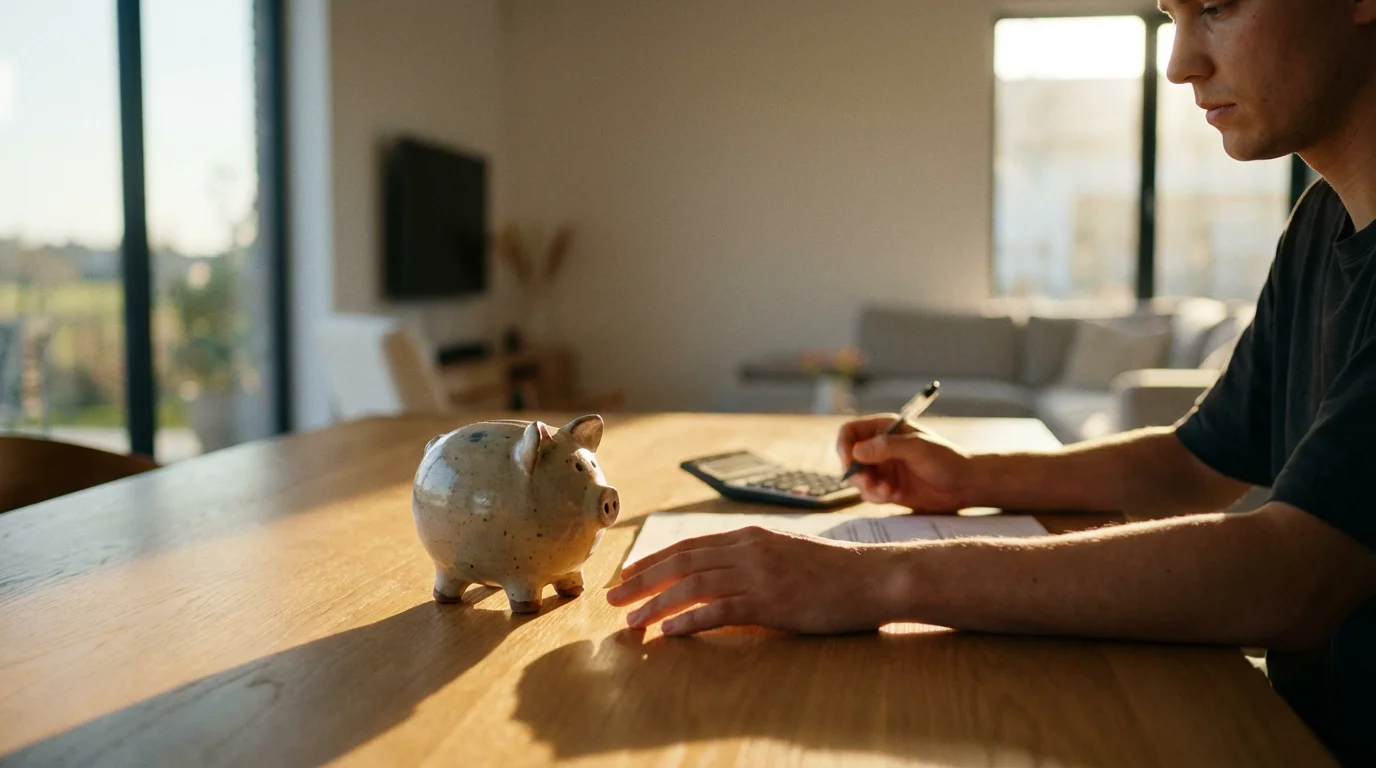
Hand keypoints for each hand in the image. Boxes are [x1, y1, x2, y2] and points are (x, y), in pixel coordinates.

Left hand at [606, 526, 903, 634]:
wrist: (874, 576)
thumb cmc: (835, 571)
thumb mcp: (786, 554)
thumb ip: (753, 559)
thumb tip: (720, 574)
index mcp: (750, 535)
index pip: (689, 544)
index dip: (653, 560)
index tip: (626, 574)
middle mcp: (748, 548)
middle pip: (681, 561)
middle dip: (641, 580)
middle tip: (611, 598)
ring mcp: (759, 573)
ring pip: (692, 585)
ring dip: (656, 604)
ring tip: (631, 622)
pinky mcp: (771, 600)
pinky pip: (719, 610)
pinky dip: (689, 620)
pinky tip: (669, 633)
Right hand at [836, 415, 971, 510]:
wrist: (964, 485)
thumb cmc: (946, 459)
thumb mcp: (918, 448)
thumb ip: (887, 447)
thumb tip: (856, 451)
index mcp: (884, 428)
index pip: (850, 432)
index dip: (844, 446)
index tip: (849, 463)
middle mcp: (879, 447)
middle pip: (848, 457)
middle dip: (856, 473)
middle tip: (869, 483)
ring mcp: (882, 468)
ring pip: (857, 478)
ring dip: (868, 487)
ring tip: (888, 492)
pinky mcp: (887, 487)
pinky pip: (868, 493)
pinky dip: (876, 496)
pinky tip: (894, 496)